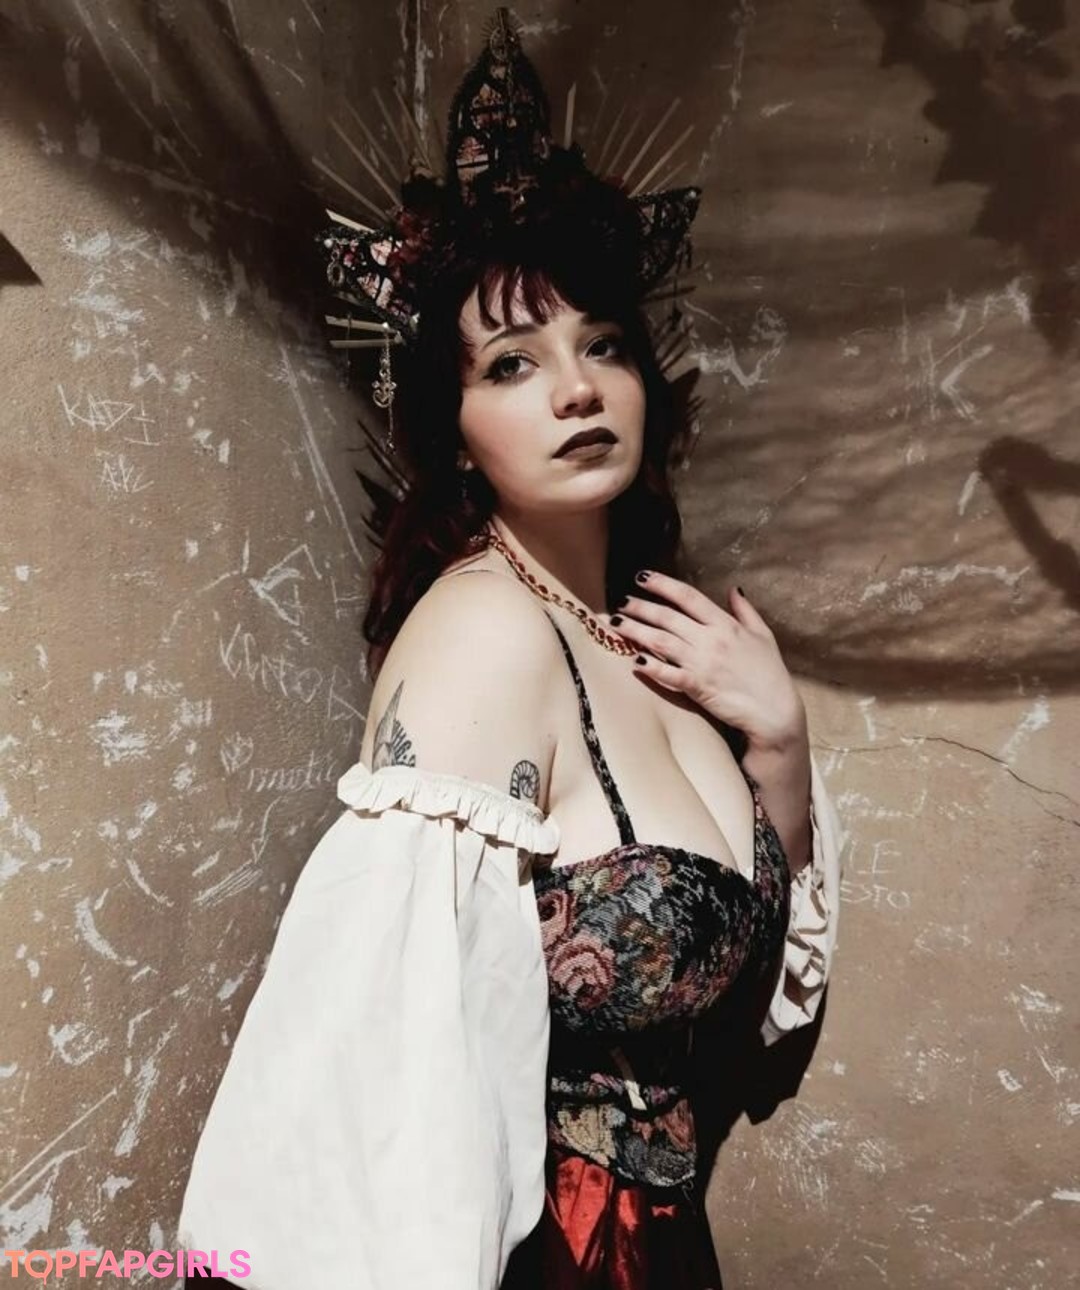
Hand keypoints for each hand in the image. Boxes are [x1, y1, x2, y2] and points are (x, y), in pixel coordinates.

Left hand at [611, 571, 806, 752]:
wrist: (774, 711)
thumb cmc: (770, 673)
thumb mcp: (763, 635)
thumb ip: (745, 611)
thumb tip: (733, 590)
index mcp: (725, 624)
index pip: (688, 597)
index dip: (662, 584)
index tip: (642, 577)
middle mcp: (710, 640)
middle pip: (667, 617)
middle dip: (640, 607)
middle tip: (620, 601)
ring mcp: (702, 663)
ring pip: (660, 641)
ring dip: (635, 631)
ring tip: (616, 623)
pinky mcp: (697, 687)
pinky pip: (667, 673)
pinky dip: (649, 666)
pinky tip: (633, 659)